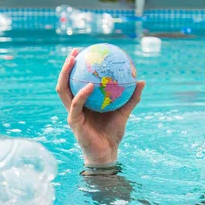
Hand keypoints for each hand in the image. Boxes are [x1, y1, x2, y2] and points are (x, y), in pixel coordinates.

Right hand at [56, 48, 145, 166]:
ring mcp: (72, 113)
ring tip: (73, 60)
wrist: (107, 153)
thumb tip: (141, 81)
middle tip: (75, 51)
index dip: (77, 67)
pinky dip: (82, 94)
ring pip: (63, 90)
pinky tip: (90, 86)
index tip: (84, 52)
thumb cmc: (113, 134)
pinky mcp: (73, 121)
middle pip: (65, 82)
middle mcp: (74, 106)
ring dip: (66, 74)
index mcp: (83, 103)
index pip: (76, 81)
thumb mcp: (123, 113)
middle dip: (67, 65)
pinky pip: (76, 104)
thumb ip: (131, 98)